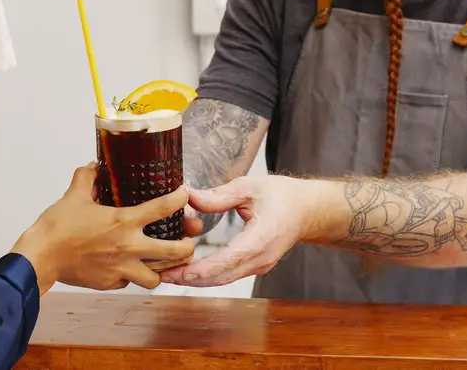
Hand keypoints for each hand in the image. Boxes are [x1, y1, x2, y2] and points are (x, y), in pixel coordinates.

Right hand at [11, 164, 195, 294]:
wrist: (42, 256)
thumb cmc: (57, 226)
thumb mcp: (73, 196)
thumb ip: (86, 177)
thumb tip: (93, 166)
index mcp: (123, 221)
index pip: (162, 208)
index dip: (179, 199)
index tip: (184, 195)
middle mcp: (128, 246)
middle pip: (174, 252)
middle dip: (188, 247)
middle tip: (187, 242)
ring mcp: (121, 268)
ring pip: (156, 278)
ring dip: (161, 270)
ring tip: (161, 264)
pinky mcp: (110, 283)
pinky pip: (129, 282)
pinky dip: (131, 276)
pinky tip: (126, 269)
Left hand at [159, 174, 328, 286]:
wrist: (308, 211)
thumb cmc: (282, 196)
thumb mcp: (250, 187)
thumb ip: (218, 195)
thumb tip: (187, 196)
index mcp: (260, 239)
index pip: (226, 260)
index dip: (199, 269)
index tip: (175, 271)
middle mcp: (260, 258)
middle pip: (219, 277)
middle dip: (187, 278)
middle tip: (158, 274)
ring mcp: (258, 266)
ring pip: (221, 279)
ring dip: (193, 279)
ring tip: (165, 273)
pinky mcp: (254, 266)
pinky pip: (227, 275)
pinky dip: (205, 275)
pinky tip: (184, 269)